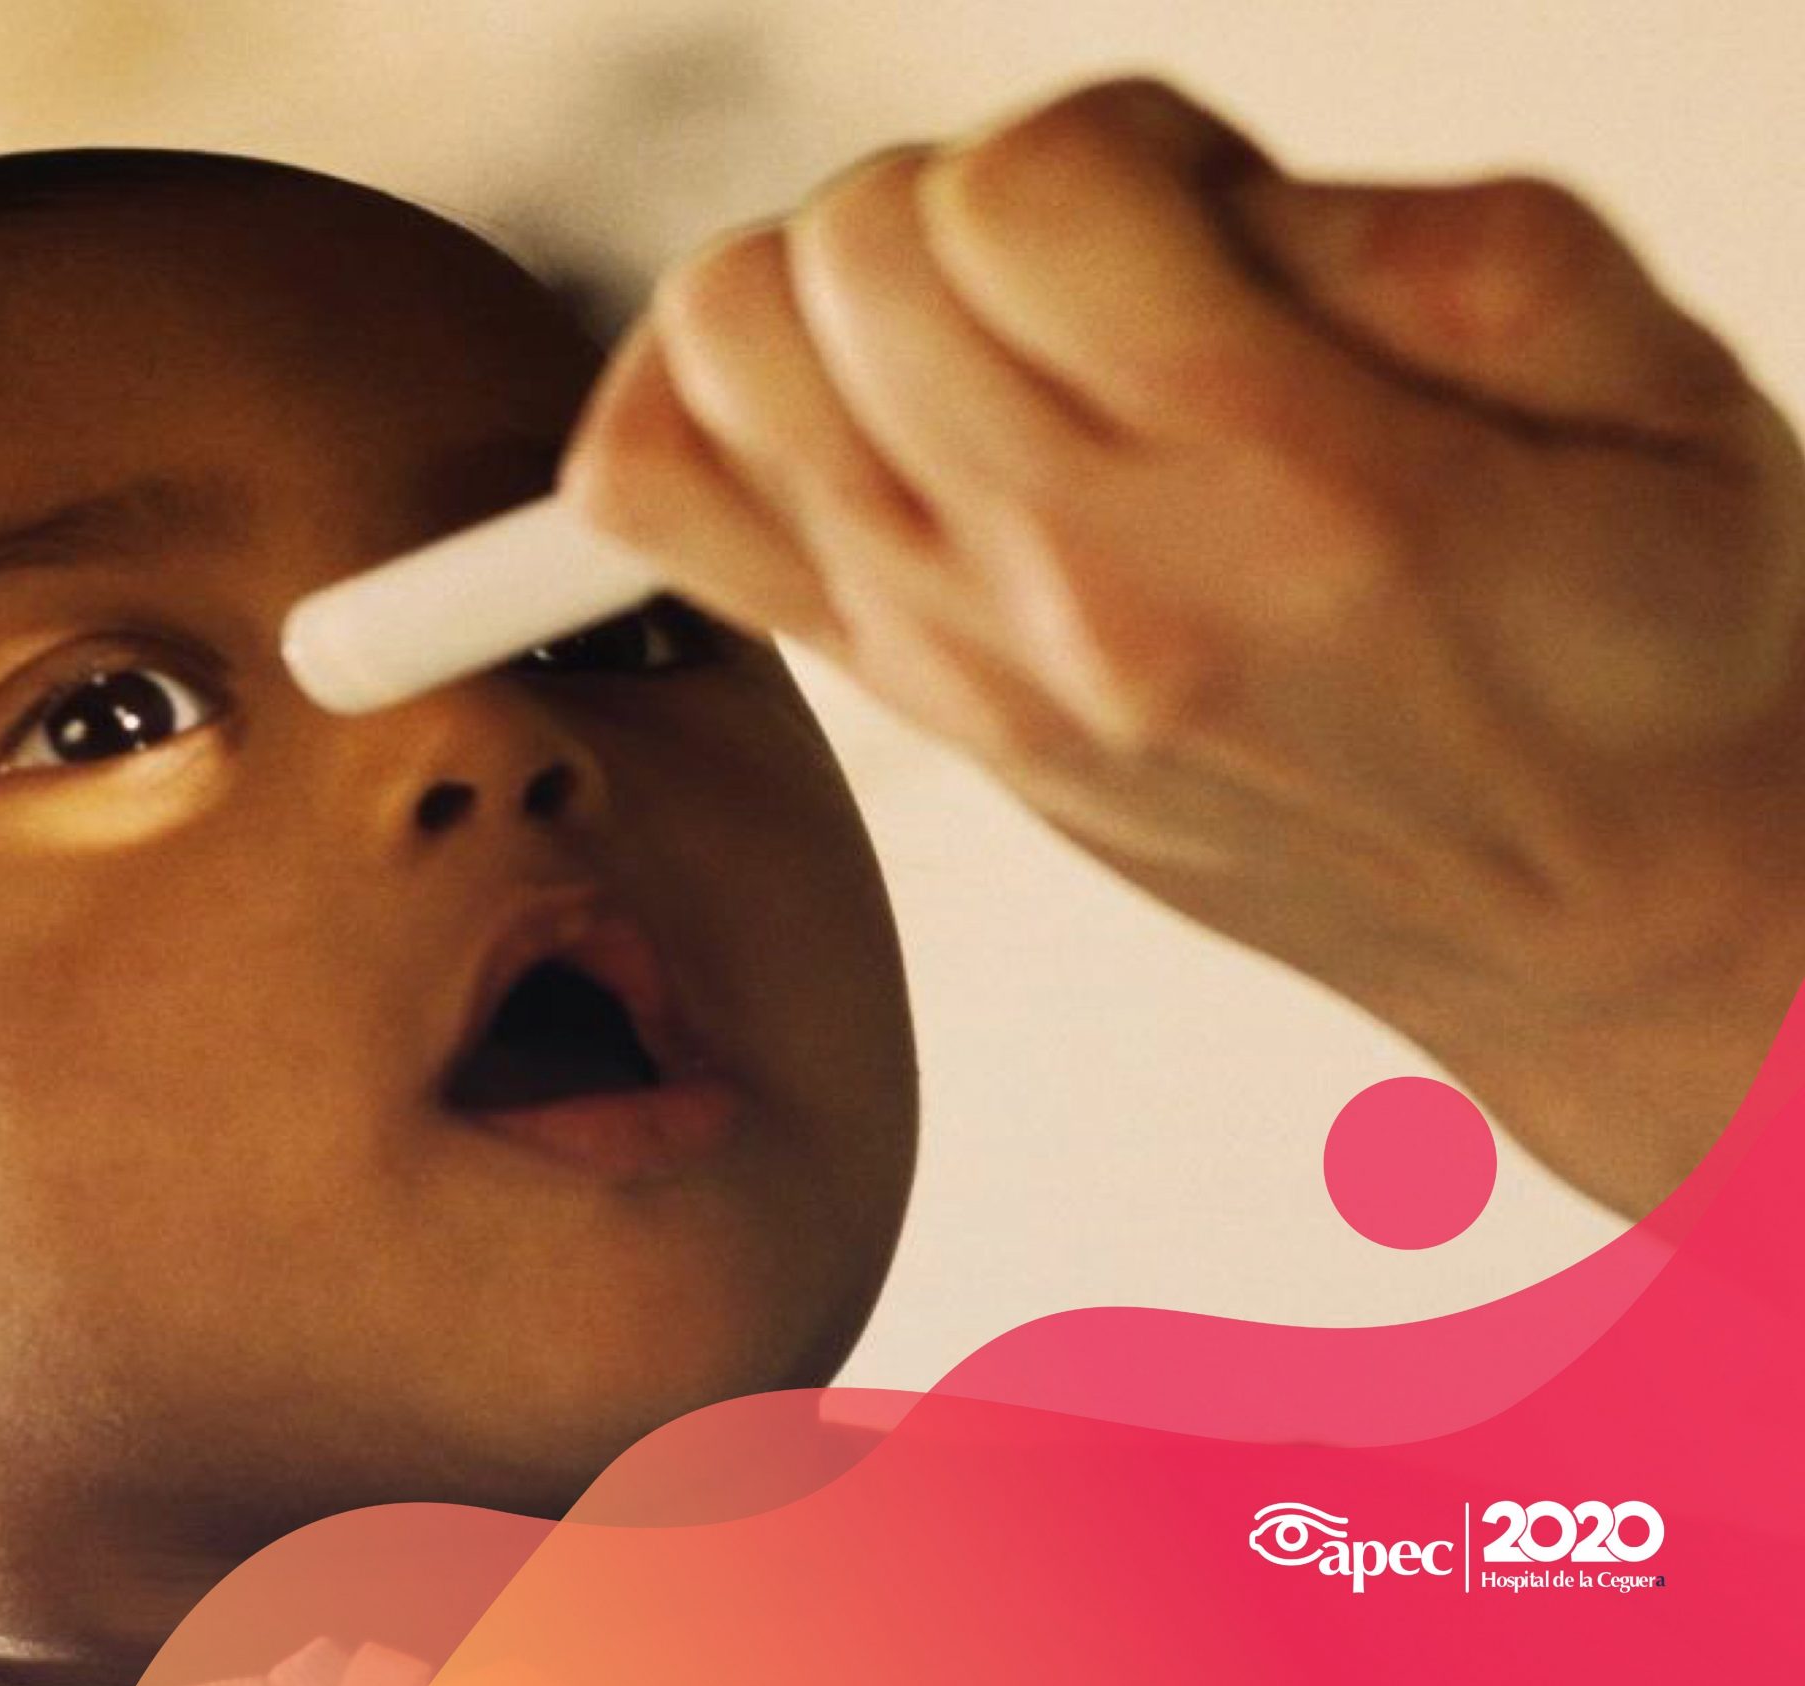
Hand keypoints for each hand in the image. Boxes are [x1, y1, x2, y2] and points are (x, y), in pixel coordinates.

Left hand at [559, 77, 1804, 1218]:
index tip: (1196, 205)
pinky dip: (691, 408)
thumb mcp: (1659, 398)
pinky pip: (658, 505)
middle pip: (850, 263)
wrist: (1588, 914)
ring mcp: (966, 659)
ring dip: (827, 284)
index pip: (1024, 197)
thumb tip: (1205, 194)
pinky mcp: (911, 697)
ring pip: (720, 359)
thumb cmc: (1632, 654)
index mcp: (1287, 497)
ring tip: (980, 332)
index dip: (1109, 138)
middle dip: (966, 198)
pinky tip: (831, 403)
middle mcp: (1084, 595)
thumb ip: (1433, 245)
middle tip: (1095, 269)